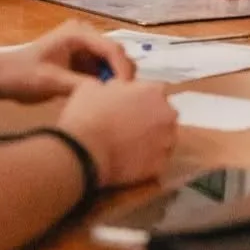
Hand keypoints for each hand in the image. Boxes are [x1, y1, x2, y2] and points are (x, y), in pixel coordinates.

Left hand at [0, 22, 133, 103]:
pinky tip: (102, 98)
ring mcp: (84, 47)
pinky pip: (101, 71)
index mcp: (78, 33)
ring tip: (113, 101)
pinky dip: (104, 84)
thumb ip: (80, 85)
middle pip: (116, 54)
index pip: (112, 49)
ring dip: (113, 80)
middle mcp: (85, 35)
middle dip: (120, 75)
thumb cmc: (21, 75)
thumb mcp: (50, 81)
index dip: (122, 70)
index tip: (126, 93)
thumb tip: (109, 94)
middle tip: (120, 100)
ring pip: (111, 64)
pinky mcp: (81, 60)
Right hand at [57, 80, 176, 187]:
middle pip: (163, 115)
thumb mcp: (94, 87)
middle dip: (149, 121)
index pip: (155, 92)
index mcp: (153, 91)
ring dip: (150, 141)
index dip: (141, 101)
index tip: (130, 109)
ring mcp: (166, 139)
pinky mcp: (160, 163)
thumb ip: (113, 85)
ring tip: (128, 147)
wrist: (82, 150)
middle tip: (128, 129)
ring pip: (163, 139)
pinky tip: (129, 162)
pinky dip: (146, 162)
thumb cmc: (86, 116)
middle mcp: (166, 113)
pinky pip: (157, 161)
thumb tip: (115, 89)